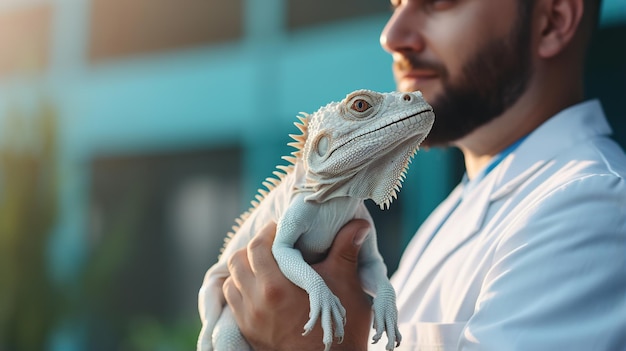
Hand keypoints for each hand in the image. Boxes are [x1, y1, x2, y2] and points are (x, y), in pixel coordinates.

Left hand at [223, 220, 372, 350]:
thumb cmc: (341, 327)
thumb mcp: (346, 283)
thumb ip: (346, 248)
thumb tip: (358, 223)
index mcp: (276, 287)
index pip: (258, 247)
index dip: (269, 232)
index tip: (281, 229)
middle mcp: (256, 302)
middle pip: (238, 261)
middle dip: (254, 248)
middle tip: (273, 244)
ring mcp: (249, 319)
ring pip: (231, 281)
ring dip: (245, 269)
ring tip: (265, 265)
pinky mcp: (248, 332)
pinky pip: (232, 303)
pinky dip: (240, 290)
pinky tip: (258, 287)